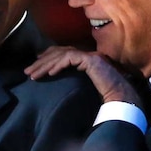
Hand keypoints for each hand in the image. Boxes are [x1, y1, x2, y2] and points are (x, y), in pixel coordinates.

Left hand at [24, 46, 142, 106]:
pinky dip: (58, 65)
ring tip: (33, 75)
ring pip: (62, 55)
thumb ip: (73, 83)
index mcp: (85, 59)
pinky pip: (70, 58)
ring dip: (45, 65)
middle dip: (41, 62)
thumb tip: (56, 84)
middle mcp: (87, 54)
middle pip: (59, 52)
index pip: (62, 53)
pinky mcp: (92, 59)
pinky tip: (49, 74)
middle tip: (28, 72)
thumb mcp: (83, 88)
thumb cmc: (106, 97)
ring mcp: (90, 55)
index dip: (47, 57)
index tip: (35, 66)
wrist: (122, 98)